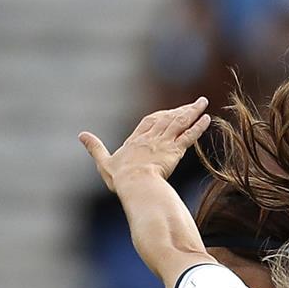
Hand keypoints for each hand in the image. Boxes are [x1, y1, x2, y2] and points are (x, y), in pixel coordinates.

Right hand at [79, 97, 210, 191]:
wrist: (135, 184)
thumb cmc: (120, 178)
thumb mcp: (104, 162)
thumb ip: (95, 148)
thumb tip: (81, 135)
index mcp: (135, 140)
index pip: (149, 122)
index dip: (160, 116)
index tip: (170, 111)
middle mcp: (151, 138)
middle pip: (167, 118)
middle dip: (180, 110)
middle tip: (193, 103)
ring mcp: (164, 143)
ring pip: (179, 123)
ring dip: (192, 112)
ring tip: (203, 103)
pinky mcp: (175, 151)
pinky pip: (189, 136)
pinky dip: (198, 127)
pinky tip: (207, 118)